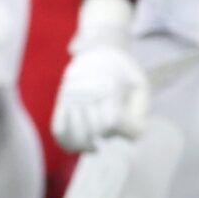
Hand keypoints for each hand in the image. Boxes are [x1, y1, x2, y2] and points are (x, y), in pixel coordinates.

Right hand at [51, 0, 148, 151]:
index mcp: (108, 84)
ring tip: (94, 146)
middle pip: (94, 129)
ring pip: (75, 132)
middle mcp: (86, 89)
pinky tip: (78, 147)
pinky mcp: (60, 100)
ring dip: (87, 144)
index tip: (132, 129)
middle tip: (114, 130)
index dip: (124, 131)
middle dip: (107, 135)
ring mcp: (70, 95)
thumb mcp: (140, 85)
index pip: (112, 121)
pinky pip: (58, 127)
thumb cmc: (123, 70)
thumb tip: (130, 136)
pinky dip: (66, 142)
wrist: (97, 49)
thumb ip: (140, 111)